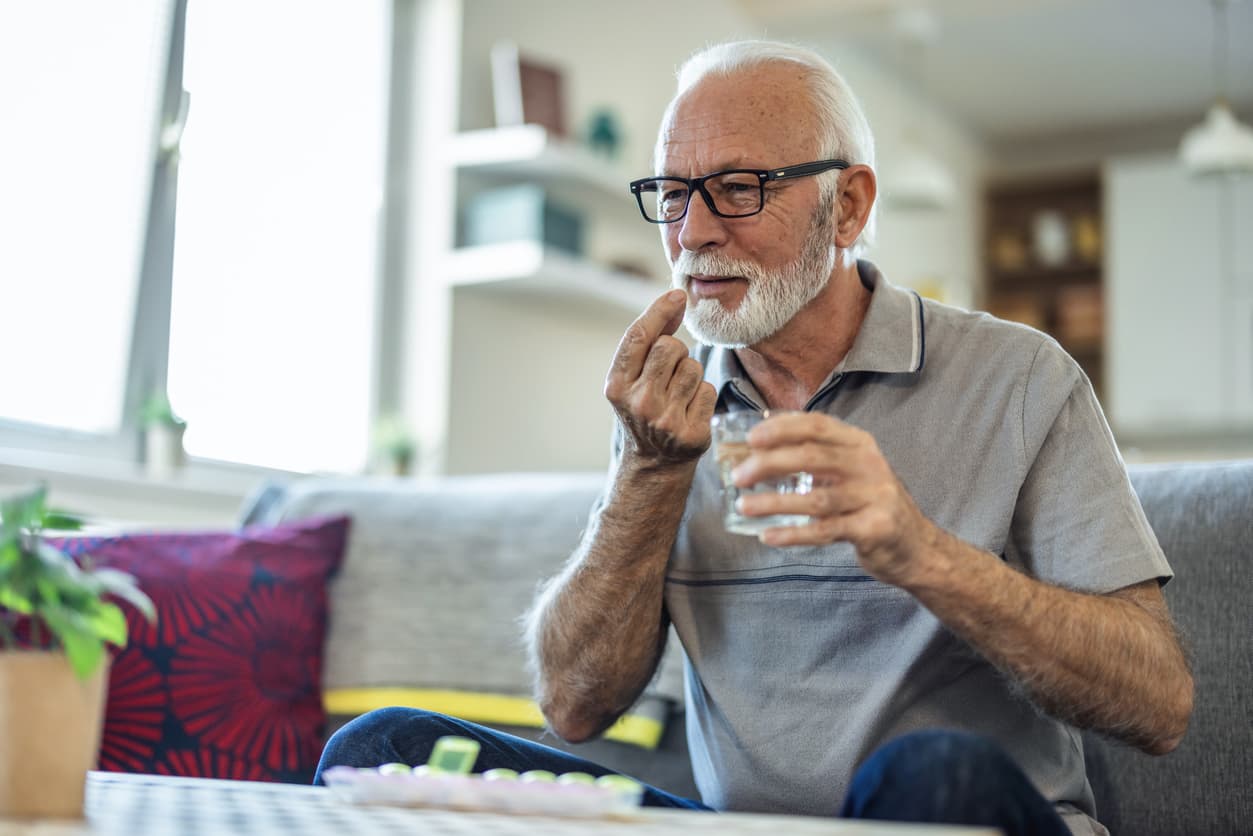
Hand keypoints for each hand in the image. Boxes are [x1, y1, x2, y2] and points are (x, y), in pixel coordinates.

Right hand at [604, 290, 716, 467]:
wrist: (652, 463)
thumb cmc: (644, 408)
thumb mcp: (632, 378)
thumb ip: (649, 341)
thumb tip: (676, 299)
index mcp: (616, 385)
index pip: (638, 337)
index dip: (659, 310)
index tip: (678, 295)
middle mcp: (638, 403)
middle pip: (670, 347)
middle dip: (675, 352)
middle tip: (668, 372)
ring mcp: (665, 421)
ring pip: (693, 368)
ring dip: (691, 375)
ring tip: (678, 394)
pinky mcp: (691, 434)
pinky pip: (708, 390)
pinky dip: (703, 396)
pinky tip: (690, 410)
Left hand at [732, 412, 941, 584]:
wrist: (916, 546)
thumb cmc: (870, 504)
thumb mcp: (850, 472)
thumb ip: (815, 459)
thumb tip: (757, 452)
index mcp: (859, 444)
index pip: (817, 425)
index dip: (782, 428)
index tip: (751, 437)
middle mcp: (868, 465)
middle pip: (812, 457)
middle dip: (769, 464)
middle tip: (738, 476)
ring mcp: (874, 497)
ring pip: (816, 498)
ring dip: (774, 503)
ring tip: (744, 506)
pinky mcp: (874, 529)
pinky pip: (826, 530)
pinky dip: (794, 534)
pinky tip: (768, 536)